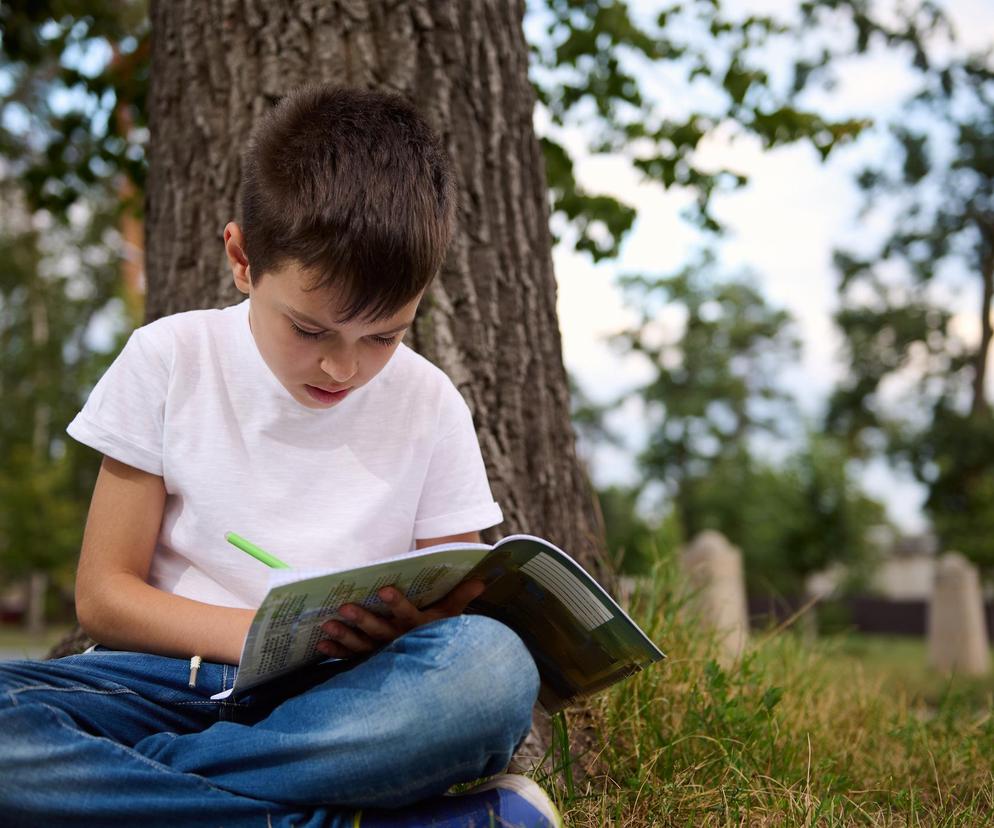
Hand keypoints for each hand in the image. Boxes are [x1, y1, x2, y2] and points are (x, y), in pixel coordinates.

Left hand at [317, 579, 484, 658]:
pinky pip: (352, 660)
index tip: (383, 589)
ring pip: (362, 646)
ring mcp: (384, 655)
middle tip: (344, 607)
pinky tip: (322, 645)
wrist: (434, 677)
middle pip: (380, 631)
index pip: (408, 614)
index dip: (397, 603)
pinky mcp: (371, 664)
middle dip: (362, 620)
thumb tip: (481, 580)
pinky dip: (337, 653)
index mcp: (418, 628)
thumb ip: (461, 597)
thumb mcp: (452, 618)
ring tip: (327, 626)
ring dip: (344, 637)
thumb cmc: (440, 636)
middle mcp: (400, 643)